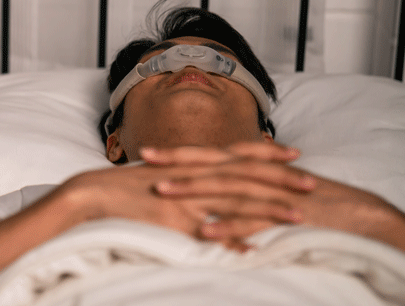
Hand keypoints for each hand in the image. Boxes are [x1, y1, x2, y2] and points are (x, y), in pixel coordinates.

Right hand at [56, 142, 315, 248]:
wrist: (91, 194)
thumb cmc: (122, 189)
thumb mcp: (159, 179)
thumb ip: (184, 183)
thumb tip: (203, 189)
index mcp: (190, 163)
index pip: (235, 153)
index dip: (265, 152)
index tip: (293, 152)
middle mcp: (193, 175)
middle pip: (244, 174)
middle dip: (279, 178)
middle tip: (312, 182)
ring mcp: (185, 197)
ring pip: (235, 201)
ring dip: (268, 209)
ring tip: (297, 216)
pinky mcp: (175, 220)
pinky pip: (208, 232)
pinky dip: (231, 241)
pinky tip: (254, 252)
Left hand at [170, 156, 396, 243]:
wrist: (365, 219)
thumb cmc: (320, 209)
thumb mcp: (279, 194)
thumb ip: (250, 191)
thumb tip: (219, 196)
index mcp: (259, 169)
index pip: (213, 157)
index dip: (181, 154)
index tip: (149, 152)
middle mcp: (263, 175)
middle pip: (214, 164)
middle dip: (178, 161)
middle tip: (144, 159)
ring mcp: (275, 194)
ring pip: (228, 188)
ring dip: (194, 189)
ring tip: (163, 192)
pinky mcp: (288, 216)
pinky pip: (254, 220)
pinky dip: (230, 225)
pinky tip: (205, 231)